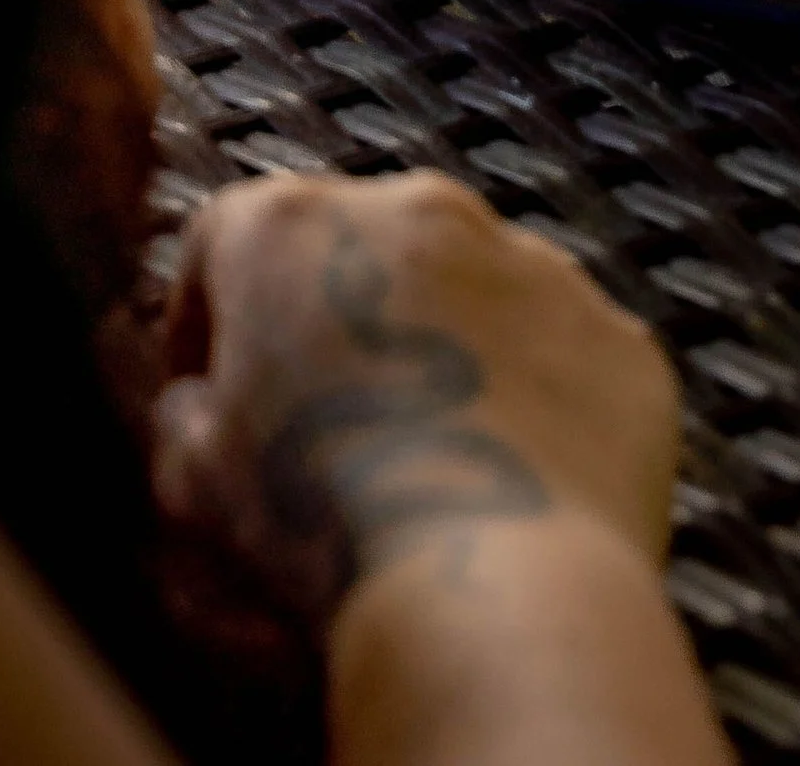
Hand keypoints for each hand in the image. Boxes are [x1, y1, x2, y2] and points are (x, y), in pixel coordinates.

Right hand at [151, 171, 677, 629]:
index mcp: (290, 224)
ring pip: (470, 292)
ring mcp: (532, 263)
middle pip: (358, 249)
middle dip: (340, 323)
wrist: (493, 590)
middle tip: (335, 427)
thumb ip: (181, 418)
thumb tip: (199, 405)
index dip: (209, 322)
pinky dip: (539, 401)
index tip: (214, 395)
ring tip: (434, 461)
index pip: (223, 241)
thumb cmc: (320, 529)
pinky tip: (517, 485)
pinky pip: (565, 356)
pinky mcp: (618, 334)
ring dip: (443, 350)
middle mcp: (417, 209)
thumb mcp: (191, 485)